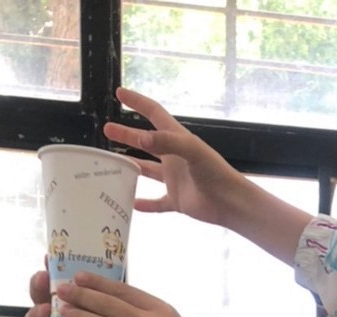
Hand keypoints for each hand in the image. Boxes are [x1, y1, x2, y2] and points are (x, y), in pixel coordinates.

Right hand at [103, 87, 248, 227]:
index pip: (154, 113)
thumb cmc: (214, 172)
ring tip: (111, 164)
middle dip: (126, 135)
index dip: (138, 102)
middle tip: (106, 129)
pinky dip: (145, 204)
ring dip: (131, 167)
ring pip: (147, 170)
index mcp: (177, 139)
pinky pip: (157, 202)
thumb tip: (141, 138)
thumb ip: (166, 142)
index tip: (119, 93)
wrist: (230, 202)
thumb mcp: (191, 150)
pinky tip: (132, 204)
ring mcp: (174, 179)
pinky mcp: (176, 200)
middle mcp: (173, 157)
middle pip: (145, 142)